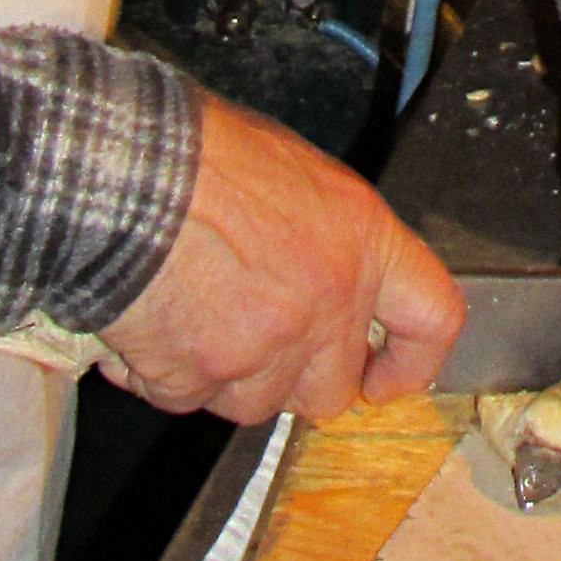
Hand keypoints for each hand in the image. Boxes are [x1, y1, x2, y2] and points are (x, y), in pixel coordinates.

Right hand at [98, 93, 461, 422]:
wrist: (128, 176)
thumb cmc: (203, 156)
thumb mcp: (297, 172)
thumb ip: (329, 240)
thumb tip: (325, 276)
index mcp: (364, 241)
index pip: (432, 318)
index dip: (413, 361)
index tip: (387, 378)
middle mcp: (329, 302)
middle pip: (332, 390)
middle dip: (294, 378)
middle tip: (254, 340)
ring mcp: (267, 348)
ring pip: (257, 404)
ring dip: (224, 376)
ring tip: (191, 310)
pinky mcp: (203, 378)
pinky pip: (190, 400)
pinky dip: (165, 374)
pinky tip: (150, 322)